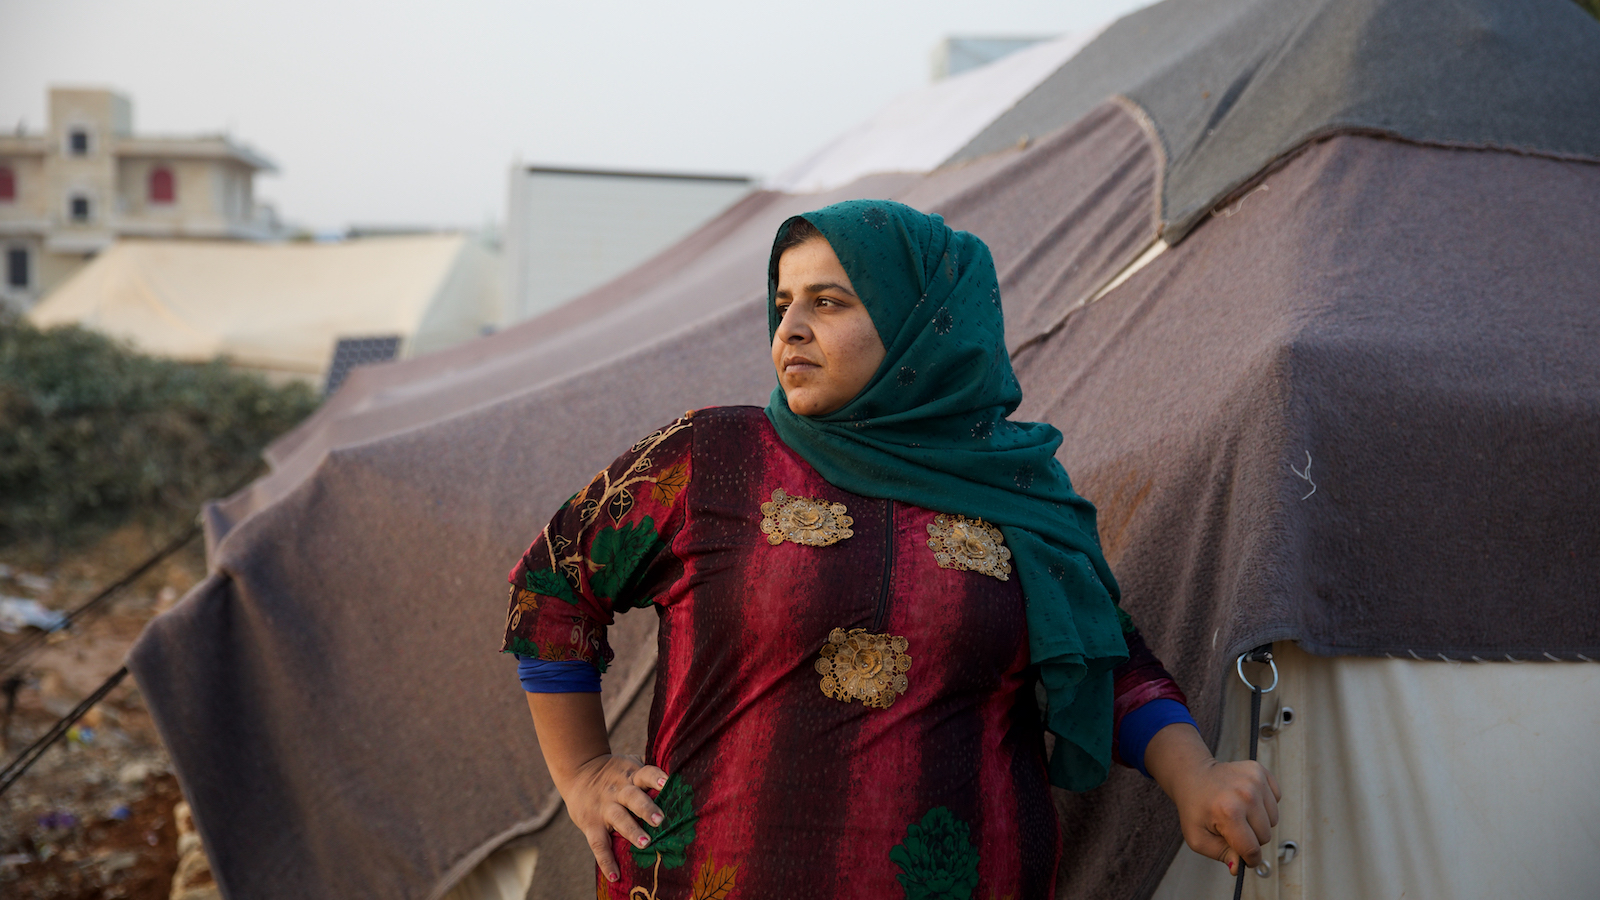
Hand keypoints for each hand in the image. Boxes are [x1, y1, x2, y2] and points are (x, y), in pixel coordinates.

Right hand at [525, 692, 667, 883]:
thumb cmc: (615, 772)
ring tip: (645, 844)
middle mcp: (618, 791)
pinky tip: (615, 876)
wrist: (578, 771)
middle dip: (646, 808)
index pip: (645, 774)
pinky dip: (606, 862)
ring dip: (631, 831)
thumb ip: (649, 771)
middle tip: (660, 819)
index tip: (667, 782)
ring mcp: (604, 808)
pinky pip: (598, 845)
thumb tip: (683, 775)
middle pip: (633, 797)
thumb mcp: (630, 765)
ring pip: (618, 818)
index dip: (655, 777)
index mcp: (631, 775)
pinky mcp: (591, 824)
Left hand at [1143, 723, 1281, 874]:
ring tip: (1239, 812)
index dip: (1249, 859)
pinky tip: (1246, 799)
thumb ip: (1221, 855)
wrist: (1192, 775)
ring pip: (1273, 820)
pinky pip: (1276, 800)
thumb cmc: (1195, 808)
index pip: (1251, 849)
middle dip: (1251, 838)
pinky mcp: (1260, 771)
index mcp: (1229, 812)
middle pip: (1265, 836)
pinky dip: (1264, 804)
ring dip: (1259, 821)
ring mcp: (1254, 780)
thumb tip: (1239, 868)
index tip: (1245, 858)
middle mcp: (1246, 794)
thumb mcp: (1198, 838)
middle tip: (1233, 827)